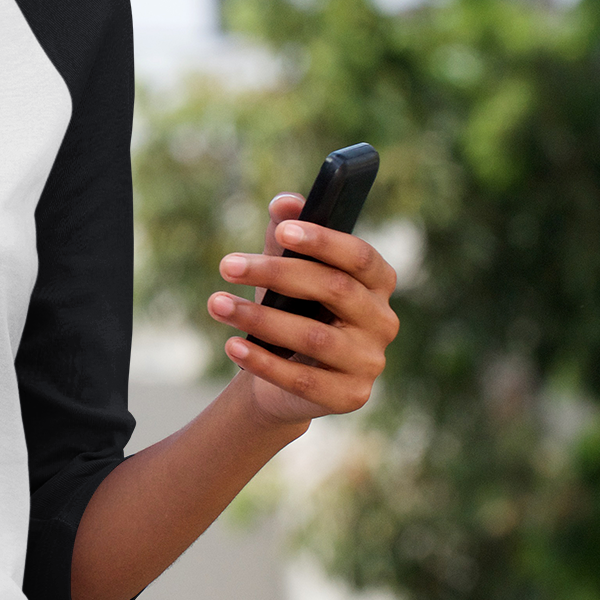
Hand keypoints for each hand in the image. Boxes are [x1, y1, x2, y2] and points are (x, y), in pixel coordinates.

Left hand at [207, 192, 399, 426]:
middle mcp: (383, 322)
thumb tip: (285, 202)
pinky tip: (231, 346)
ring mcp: (369, 362)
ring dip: (259, 319)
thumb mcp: (287, 274)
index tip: (282, 230)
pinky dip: (262, 361)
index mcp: (378, 283)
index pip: (359, 257)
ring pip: (314, 338)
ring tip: (216, 304)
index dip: (323, 241)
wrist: (285, 380)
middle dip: (276, 275)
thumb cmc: (293, 312)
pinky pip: (302, 379)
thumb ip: (287, 238)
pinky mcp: (349, 397)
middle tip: (227, 264)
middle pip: (334, 291)